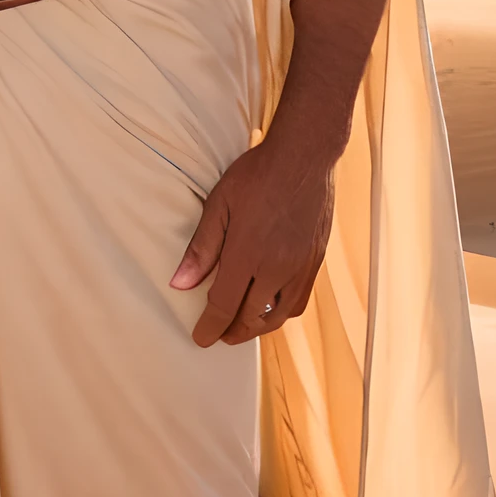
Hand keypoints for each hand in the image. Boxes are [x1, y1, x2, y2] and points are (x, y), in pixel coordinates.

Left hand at [170, 137, 334, 346]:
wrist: (305, 157)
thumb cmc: (258, 174)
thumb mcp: (220, 204)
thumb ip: (201, 248)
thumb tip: (180, 283)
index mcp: (248, 254)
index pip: (224, 306)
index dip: (210, 327)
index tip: (201, 339)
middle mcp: (277, 267)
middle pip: (252, 318)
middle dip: (233, 332)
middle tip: (219, 335)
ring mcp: (300, 267)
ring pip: (279, 316)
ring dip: (259, 328)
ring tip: (243, 327)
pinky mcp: (315, 261)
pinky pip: (299, 301)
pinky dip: (282, 314)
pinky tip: (272, 308)